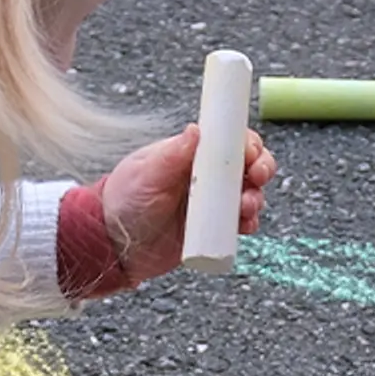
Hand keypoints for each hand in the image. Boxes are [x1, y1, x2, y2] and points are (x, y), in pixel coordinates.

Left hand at [91, 123, 274, 283]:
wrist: (113, 246)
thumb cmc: (122, 202)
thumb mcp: (145, 174)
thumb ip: (172, 154)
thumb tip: (197, 129)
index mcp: (190, 154)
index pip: (228, 139)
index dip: (246, 142)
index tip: (250, 152)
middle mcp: (205, 175)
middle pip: (246, 164)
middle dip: (261, 168)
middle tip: (257, 177)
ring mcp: (211, 202)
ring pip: (248, 193)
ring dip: (255, 197)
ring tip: (245, 208)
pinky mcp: (213, 228)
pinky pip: (241, 222)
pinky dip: (249, 222)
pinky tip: (244, 225)